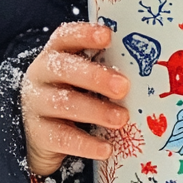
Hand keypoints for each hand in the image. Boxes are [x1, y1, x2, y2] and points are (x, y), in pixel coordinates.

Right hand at [21, 22, 129, 176]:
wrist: (40, 133)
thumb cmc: (72, 94)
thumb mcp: (83, 77)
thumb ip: (104, 69)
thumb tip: (146, 72)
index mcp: (55, 53)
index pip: (66, 36)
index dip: (86, 34)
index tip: (108, 36)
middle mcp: (41, 74)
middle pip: (64, 68)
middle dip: (95, 76)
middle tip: (123, 87)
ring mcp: (36, 104)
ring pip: (64, 104)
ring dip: (96, 111)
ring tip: (121, 119)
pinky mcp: (39, 134)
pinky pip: (62, 138)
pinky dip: (86, 144)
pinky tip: (106, 148)